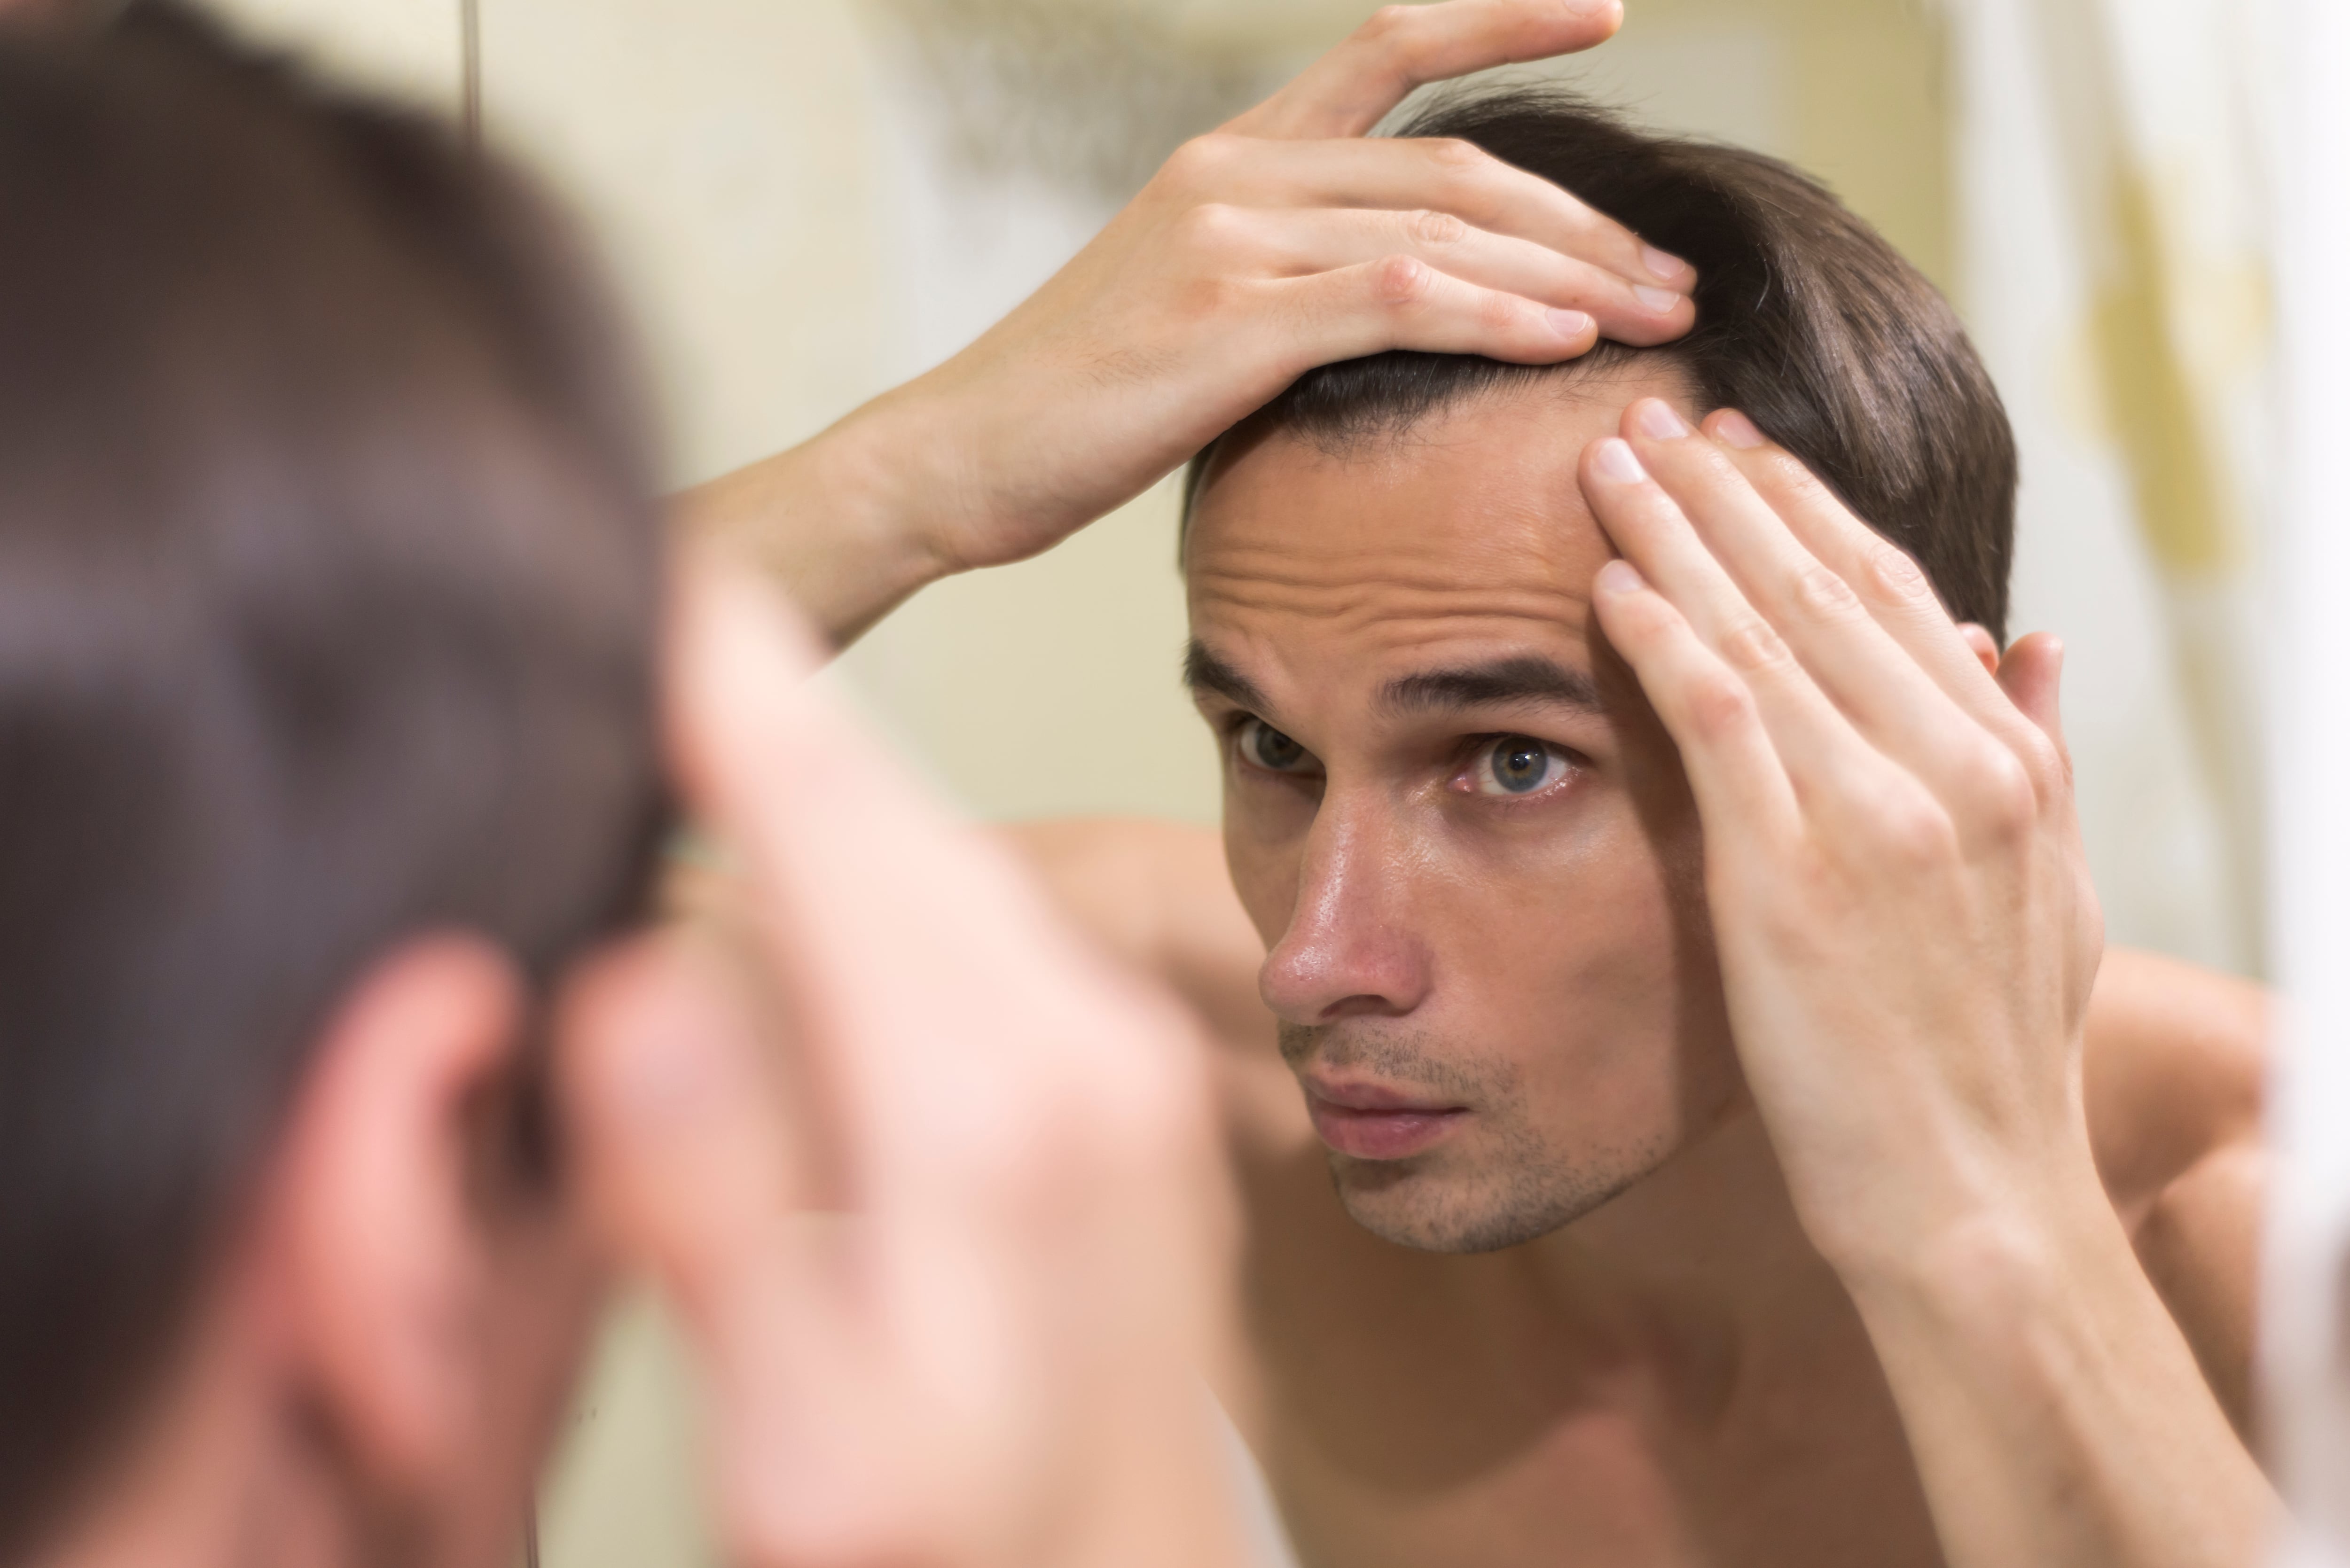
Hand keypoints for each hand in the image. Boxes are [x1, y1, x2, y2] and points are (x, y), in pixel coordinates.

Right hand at [556, 566, 1239, 1567]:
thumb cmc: (959, 1551)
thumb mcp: (809, 1435)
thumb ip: (719, 1209)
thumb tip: (633, 980)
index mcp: (990, 1107)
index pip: (836, 828)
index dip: (727, 694)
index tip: (648, 571)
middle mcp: (1079, 1048)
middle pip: (894, 819)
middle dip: (769, 707)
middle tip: (666, 593)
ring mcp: (1116, 1061)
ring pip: (941, 861)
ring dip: (830, 782)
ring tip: (720, 689)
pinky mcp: (1120, 1087)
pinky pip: (984, 927)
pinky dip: (886, 869)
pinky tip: (822, 867)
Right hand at [683, 0, 1694, 643]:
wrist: (960, 456)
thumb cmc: (1078, 401)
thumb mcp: (1189, 303)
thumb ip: (1288, 272)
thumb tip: (1397, 298)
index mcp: (1232, 156)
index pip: (1387, 46)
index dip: (1500, 18)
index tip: (1602, 13)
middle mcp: (1236, 173)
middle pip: (1456, 166)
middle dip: (1585, 222)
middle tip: (1672, 275)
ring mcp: (1230, 240)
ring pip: (1444, 231)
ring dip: (1569, 277)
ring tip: (1657, 318)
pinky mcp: (1228, 323)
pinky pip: (1395, 300)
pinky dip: (1493, 317)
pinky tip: (1565, 344)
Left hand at [1577, 399, 2100, 1268]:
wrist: (1973, 1194)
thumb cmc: (1995, 1055)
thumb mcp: (2054, 893)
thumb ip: (2040, 756)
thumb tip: (2030, 640)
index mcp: (2007, 765)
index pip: (1893, 595)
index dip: (1809, 510)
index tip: (1744, 451)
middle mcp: (1952, 767)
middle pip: (1822, 585)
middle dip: (1730, 489)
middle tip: (1655, 414)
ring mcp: (1876, 815)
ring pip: (1765, 629)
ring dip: (1678, 533)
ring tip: (1611, 460)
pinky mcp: (1793, 873)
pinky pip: (1720, 718)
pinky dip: (1664, 635)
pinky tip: (1610, 578)